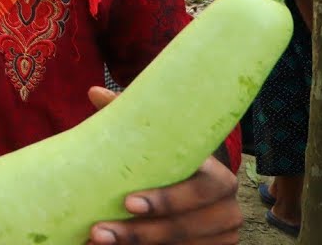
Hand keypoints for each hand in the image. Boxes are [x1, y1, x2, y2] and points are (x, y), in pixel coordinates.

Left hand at [85, 88, 240, 243]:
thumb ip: (131, 118)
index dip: (166, 198)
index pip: (200, 188)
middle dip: (141, 231)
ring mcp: (223, 233)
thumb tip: (95, 92)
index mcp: (217, 175)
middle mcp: (227, 206)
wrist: (192, 189)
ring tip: (97, 241)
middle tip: (100, 231)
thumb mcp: (156, 141)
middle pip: (185, 225)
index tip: (128, 202)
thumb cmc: (168, 160)